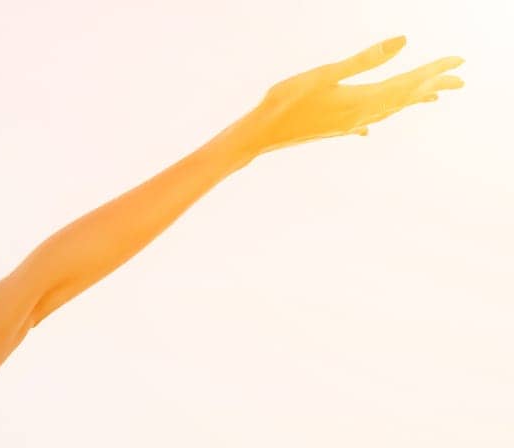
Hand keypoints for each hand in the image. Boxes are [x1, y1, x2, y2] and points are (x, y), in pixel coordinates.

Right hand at [238, 36, 462, 154]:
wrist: (260, 134)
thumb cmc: (287, 100)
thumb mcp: (326, 73)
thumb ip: (365, 59)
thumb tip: (403, 41)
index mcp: (363, 98)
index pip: (409, 82)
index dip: (436, 71)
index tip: (459, 61)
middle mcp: (362, 114)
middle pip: (406, 99)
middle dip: (434, 87)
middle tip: (460, 80)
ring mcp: (348, 124)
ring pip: (390, 111)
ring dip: (412, 102)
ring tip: (431, 97)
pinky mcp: (335, 128)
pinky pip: (367, 122)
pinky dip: (380, 117)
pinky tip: (372, 126)